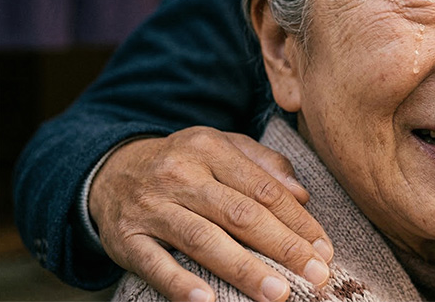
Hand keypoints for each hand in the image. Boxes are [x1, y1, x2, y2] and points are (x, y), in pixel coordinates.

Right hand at [89, 126, 333, 301]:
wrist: (110, 171)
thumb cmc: (183, 163)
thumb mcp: (221, 148)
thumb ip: (265, 165)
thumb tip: (302, 195)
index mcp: (210, 148)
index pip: (264, 188)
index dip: (298, 220)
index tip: (324, 248)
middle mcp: (181, 174)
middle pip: (240, 213)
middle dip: (282, 247)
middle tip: (316, 274)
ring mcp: (152, 206)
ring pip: (203, 239)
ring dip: (244, 269)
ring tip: (278, 293)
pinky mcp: (126, 237)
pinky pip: (154, 263)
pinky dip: (180, 283)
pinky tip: (207, 301)